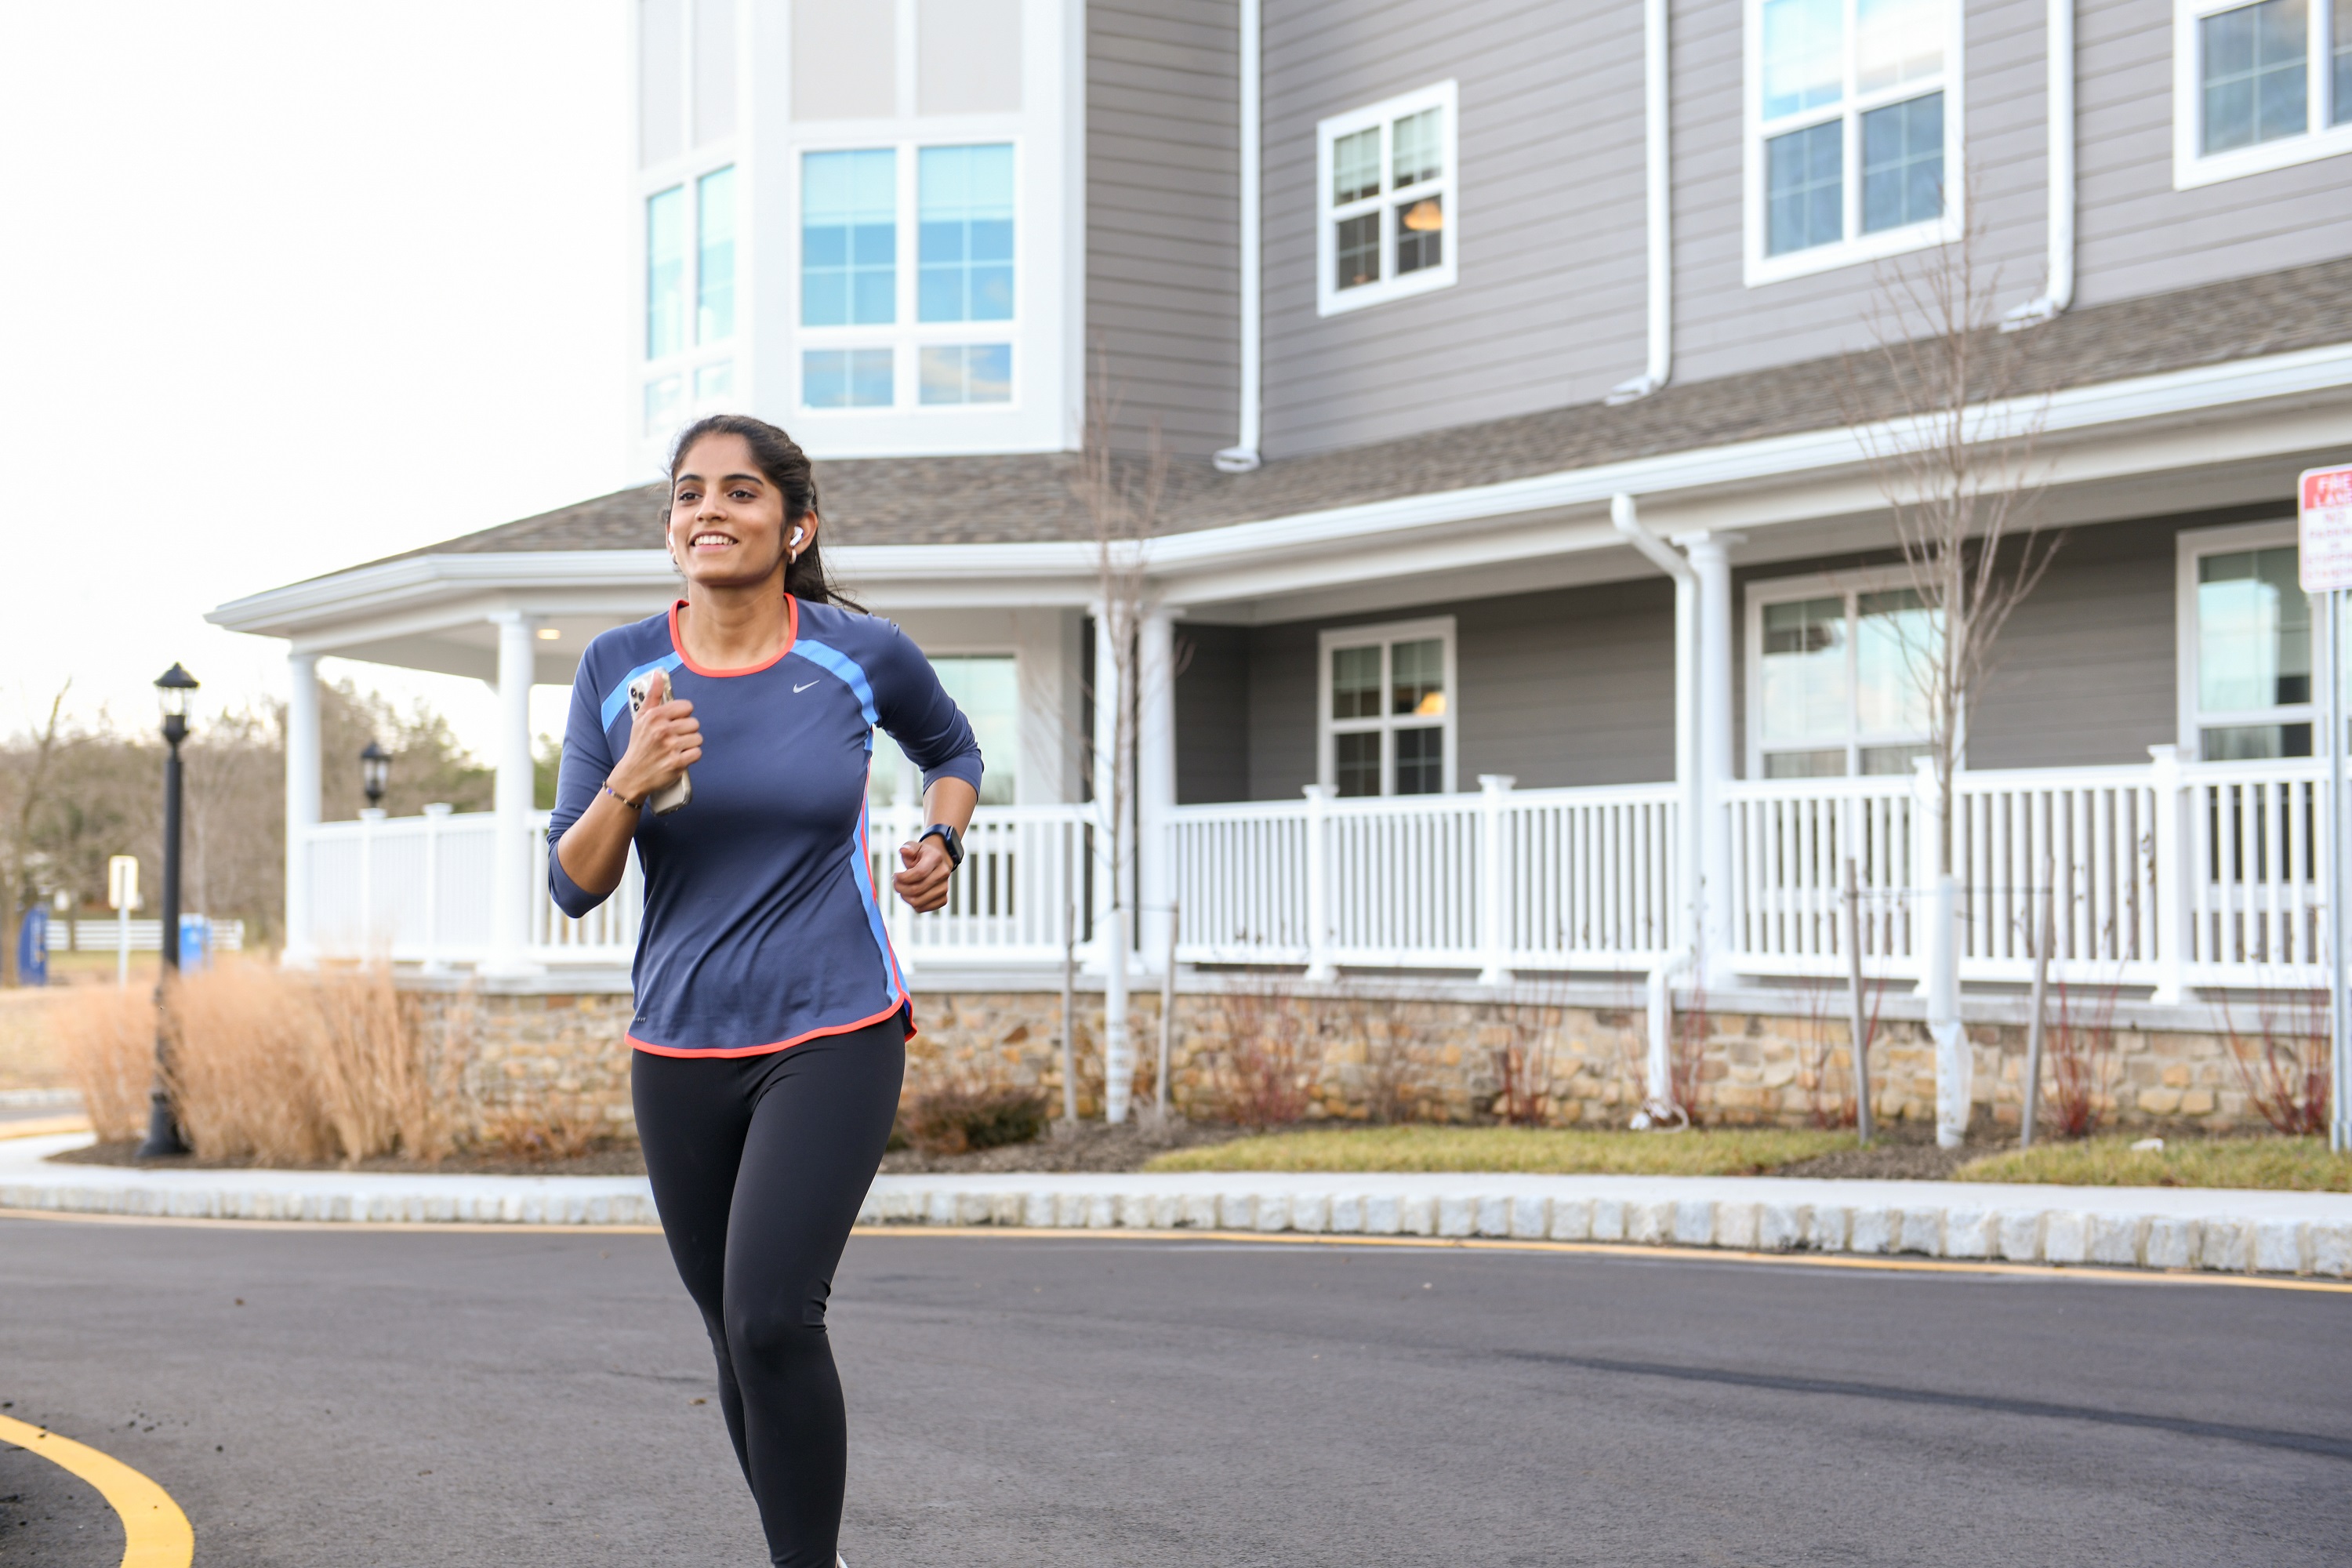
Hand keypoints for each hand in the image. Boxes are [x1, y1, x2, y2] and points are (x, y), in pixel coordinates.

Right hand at [610, 673, 699, 802]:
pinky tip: (680, 757)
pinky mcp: (677, 763)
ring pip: (698, 738)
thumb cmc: (639, 745)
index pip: (686, 707)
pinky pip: (697, 753)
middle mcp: (662, 730)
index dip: (683, 715)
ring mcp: (670, 747)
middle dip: (687, 731)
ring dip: (690, 744)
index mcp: (655, 716)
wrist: (632, 775)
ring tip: (677, 748)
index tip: (675, 722)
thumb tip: (658, 675)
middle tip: (674, 738)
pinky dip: (691, 756)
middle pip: (694, 723)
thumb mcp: (641, 718)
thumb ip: (652, 696)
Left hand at [893, 836, 953, 911]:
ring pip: (919, 902)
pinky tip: (911, 896)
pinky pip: (924, 908)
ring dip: (905, 897)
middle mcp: (943, 873)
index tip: (895, 875)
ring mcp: (945, 887)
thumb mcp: (915, 846)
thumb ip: (908, 847)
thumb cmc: (922, 854)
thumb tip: (904, 850)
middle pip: (917, 889)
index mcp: (936, 858)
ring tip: (902, 889)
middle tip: (895, 883)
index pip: (920, 873)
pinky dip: (913, 905)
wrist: (938, 861)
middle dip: (900, 888)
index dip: (904, 877)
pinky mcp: (943, 898)